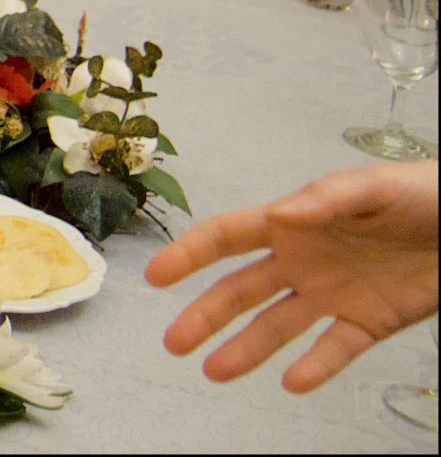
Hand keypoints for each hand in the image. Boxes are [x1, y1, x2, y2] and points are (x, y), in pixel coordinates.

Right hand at [146, 160, 438, 391]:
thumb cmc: (422, 195)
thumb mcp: (373, 186)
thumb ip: (325, 200)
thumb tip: (277, 215)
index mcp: (293, 222)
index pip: (227, 238)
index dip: (189, 255)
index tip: (155, 276)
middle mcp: (302, 261)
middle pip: (240, 291)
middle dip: (204, 315)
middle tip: (173, 342)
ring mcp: (332, 294)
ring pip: (277, 326)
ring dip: (245, 349)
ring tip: (214, 371)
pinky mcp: (369, 323)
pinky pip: (335, 349)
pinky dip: (314, 366)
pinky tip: (292, 382)